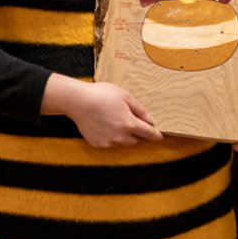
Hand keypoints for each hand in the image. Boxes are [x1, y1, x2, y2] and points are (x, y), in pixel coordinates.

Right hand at [46, 77, 163, 147]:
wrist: (78, 101)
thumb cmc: (102, 94)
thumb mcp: (125, 96)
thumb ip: (139, 109)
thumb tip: (150, 120)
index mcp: (129, 124)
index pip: (148, 133)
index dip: (155, 135)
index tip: (160, 137)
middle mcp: (120, 137)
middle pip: (135, 140)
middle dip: (136, 133)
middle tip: (129, 121)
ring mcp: (108, 142)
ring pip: (121, 142)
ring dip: (122, 135)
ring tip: (113, 120)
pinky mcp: (97, 144)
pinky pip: (108, 142)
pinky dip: (109, 136)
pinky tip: (102, 124)